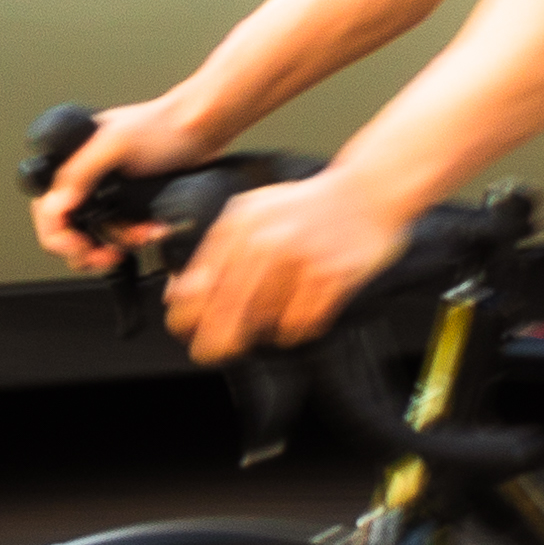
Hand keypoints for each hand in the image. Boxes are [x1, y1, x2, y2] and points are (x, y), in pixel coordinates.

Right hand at [33, 93, 226, 268]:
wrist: (201, 131)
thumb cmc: (161, 125)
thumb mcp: (115, 144)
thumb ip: (81, 171)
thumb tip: (57, 204)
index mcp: (72, 159)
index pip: (47, 207)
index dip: (56, 233)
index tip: (76, 246)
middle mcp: (86, 178)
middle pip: (68, 229)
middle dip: (85, 249)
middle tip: (102, 256)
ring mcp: (107, 192)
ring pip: (97, 236)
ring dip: (119, 242)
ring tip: (139, 235)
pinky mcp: (128, 204)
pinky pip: (122, 233)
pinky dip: (137, 237)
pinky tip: (151, 230)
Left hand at [162, 163, 411, 364]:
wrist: (366, 192)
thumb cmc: (305, 208)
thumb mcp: (251, 215)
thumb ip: (215, 251)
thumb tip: (177, 292)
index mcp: (240, 225)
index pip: (200, 282)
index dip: (186, 315)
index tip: (184, 331)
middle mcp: (266, 241)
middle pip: (227, 309)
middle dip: (215, 339)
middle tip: (212, 352)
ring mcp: (299, 260)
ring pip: (265, 321)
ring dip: (263, 328)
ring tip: (273, 313)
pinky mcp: (330, 278)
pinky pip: (300, 324)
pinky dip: (297, 326)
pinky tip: (302, 308)